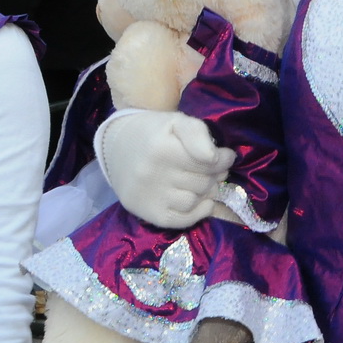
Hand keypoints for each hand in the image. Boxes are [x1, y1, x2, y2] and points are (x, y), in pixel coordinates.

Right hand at [100, 110, 234, 229]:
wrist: (118, 148)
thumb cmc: (154, 133)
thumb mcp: (176, 122)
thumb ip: (198, 133)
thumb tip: (215, 158)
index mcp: (161, 148)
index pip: (209, 161)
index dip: (224, 158)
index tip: (224, 156)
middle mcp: (152, 175)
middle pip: (204, 181)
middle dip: (215, 174)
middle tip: (212, 169)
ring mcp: (149, 196)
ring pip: (195, 200)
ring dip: (206, 192)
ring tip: (202, 181)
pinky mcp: (148, 213)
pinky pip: (183, 220)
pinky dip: (198, 212)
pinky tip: (199, 200)